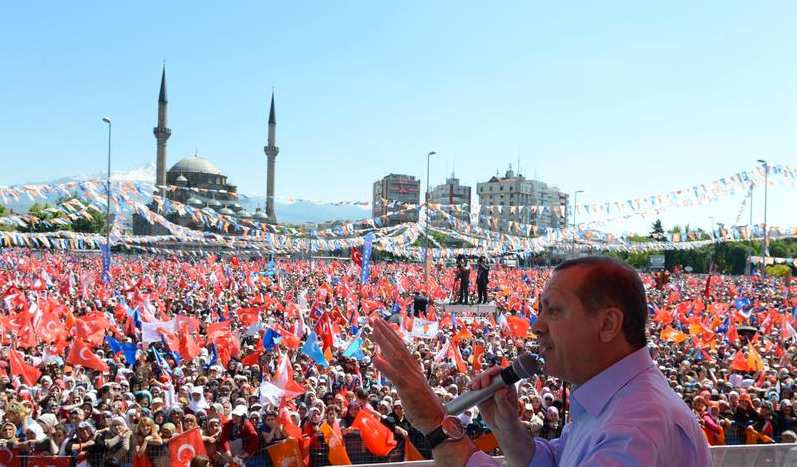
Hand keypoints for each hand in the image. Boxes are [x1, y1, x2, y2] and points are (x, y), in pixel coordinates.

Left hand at [372, 319, 444, 433]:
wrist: (438, 422)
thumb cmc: (425, 408)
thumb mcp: (413, 389)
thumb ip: (403, 378)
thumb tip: (391, 369)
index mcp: (414, 370)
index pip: (402, 348)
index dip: (392, 335)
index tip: (383, 325)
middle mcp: (413, 370)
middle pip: (399, 347)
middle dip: (386, 332)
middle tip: (375, 319)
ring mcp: (411, 379)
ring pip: (396, 356)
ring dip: (384, 342)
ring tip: (374, 330)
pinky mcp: (408, 390)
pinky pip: (395, 376)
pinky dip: (385, 366)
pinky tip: (374, 359)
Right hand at [470, 365, 522, 433]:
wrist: (501, 428)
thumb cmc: (508, 419)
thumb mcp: (507, 412)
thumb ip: (503, 401)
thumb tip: (501, 390)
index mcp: (507, 386)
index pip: (502, 373)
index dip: (495, 371)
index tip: (491, 376)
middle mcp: (497, 385)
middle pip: (490, 374)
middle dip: (484, 376)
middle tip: (482, 385)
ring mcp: (488, 390)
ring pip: (481, 379)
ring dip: (476, 381)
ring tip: (474, 387)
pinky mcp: (480, 395)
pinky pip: (475, 388)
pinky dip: (471, 386)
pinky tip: (469, 387)